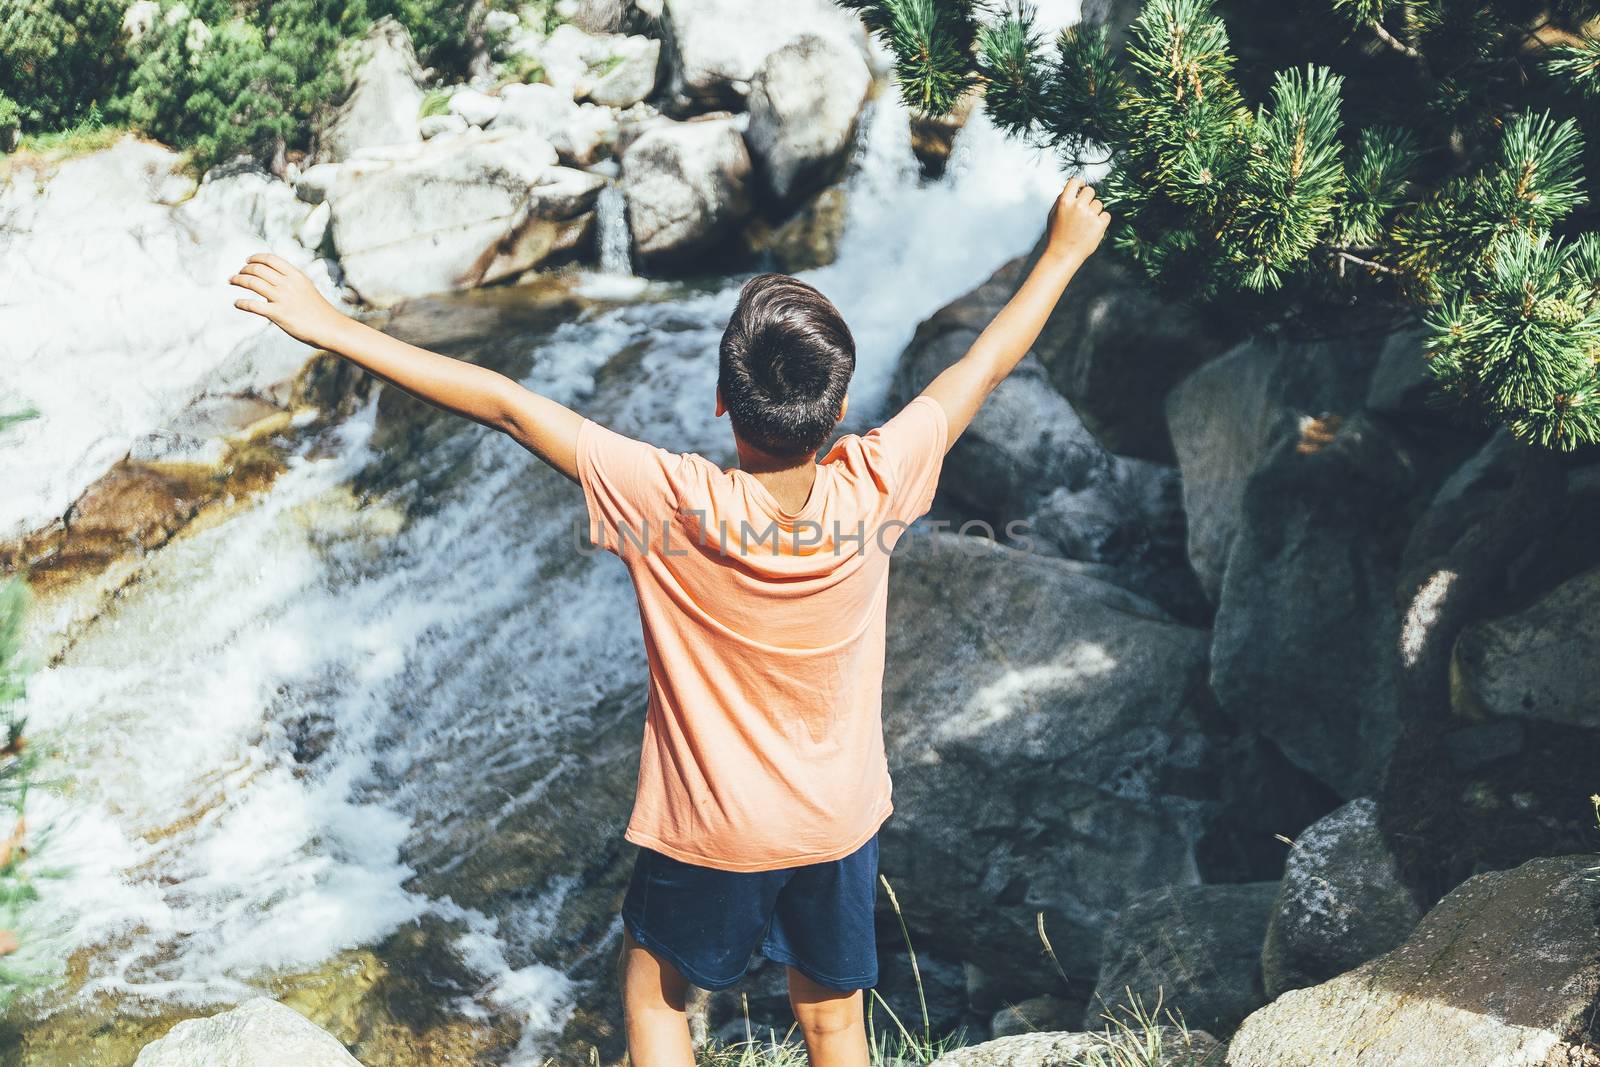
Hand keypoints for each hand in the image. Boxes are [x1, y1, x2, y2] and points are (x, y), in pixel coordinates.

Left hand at [230, 253, 347, 347]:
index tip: (247, 261)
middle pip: (258, 269)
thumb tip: (273, 278)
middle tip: (238, 274)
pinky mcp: (277, 314)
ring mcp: (282, 298)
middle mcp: (288, 284)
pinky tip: (236, 303)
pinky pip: (252, 305)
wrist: (330, 328)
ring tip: (232, 281)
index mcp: (296, 275)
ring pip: (252, 282)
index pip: (270, 259)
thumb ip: (291, 281)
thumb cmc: (319, 311)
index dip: (255, 258)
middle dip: (244, 269)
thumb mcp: (307, 288)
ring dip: (238, 280)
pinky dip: (241, 303)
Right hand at [1043, 177, 1111, 265]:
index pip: (1074, 182)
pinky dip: (1102, 220)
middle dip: (1088, 198)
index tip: (1082, 187)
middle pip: (1090, 191)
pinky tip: (1093, 228)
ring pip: (1099, 204)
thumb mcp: (1053, 215)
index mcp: (1064, 202)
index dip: (1080, 183)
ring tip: (1086, 223)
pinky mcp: (1099, 225)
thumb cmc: (1057, 235)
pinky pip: (1106, 215)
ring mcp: (1089, 215)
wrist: (1063, 254)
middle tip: (1085, 208)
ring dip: (1095, 211)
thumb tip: (1073, 190)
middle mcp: (1077, 206)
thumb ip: (1061, 201)